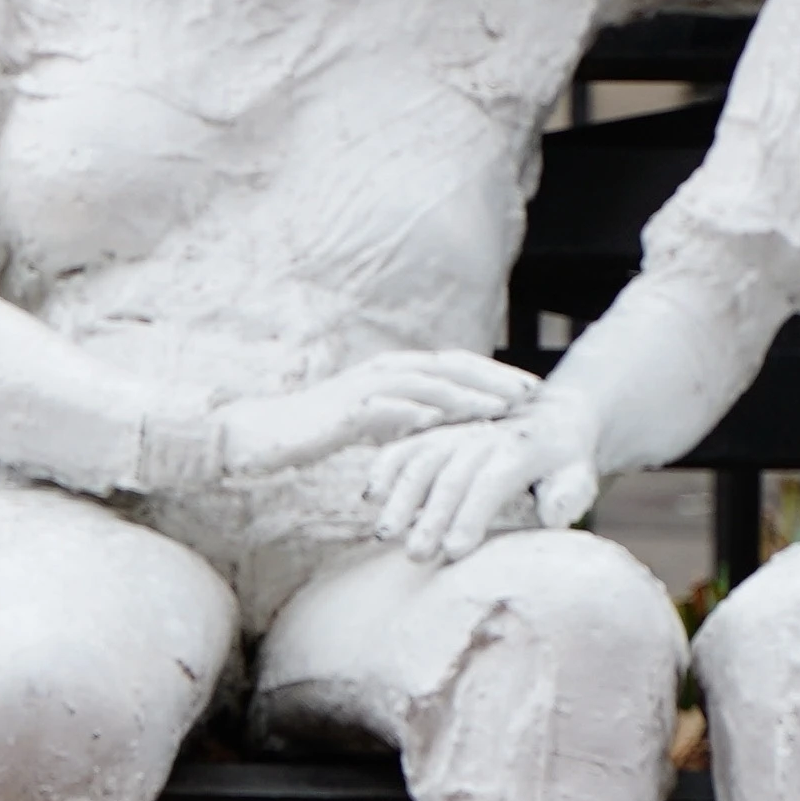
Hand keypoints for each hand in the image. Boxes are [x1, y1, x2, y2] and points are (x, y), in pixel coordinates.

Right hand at [211, 350, 544, 484]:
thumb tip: (446, 426)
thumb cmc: (322, 432)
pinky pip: (385, 407)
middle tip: (530, 393)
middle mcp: (385, 370)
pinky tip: (441, 422)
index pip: (455, 366)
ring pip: (424, 384)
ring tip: (498, 407)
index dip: (494, 375)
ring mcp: (365, 386)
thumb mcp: (376, 424)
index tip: (531, 390)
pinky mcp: (345, 408)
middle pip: (449, 366)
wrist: (268, 434)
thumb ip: (409, 418)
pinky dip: (413, 411)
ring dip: (464, 394)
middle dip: (492, 378)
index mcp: (395, 372)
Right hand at [365, 401, 599, 568]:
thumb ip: (567, 495)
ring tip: (385, 534)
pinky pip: (407, 444)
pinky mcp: (437, 430)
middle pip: (450, 475)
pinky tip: (371, 496)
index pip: (490, 483)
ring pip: (421, 459)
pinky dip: (385, 467)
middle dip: (430, 517)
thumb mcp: (579, 475)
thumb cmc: (565, 459)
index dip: (470, 516)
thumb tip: (552, 514)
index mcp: (520, 447)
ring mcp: (457, 430)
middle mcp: (484, 434)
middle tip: (415, 555)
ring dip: (401, 496)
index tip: (454, 552)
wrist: (552, 412)